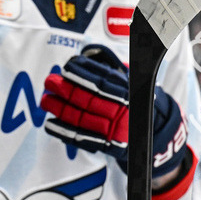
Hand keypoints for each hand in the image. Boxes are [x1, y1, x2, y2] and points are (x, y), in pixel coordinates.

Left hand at [41, 44, 189, 177]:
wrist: (154, 131)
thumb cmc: (136, 102)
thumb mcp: (131, 82)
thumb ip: (111, 70)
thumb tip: (88, 54)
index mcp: (130, 92)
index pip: (103, 80)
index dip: (84, 73)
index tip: (68, 67)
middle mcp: (124, 110)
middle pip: (91, 98)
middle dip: (67, 89)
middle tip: (50, 81)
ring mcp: (117, 129)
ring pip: (84, 117)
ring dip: (61, 109)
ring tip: (46, 100)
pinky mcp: (110, 145)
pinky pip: (84, 138)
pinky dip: (65, 131)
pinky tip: (51, 124)